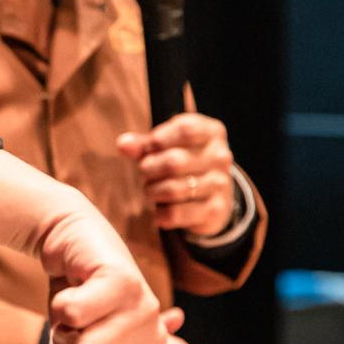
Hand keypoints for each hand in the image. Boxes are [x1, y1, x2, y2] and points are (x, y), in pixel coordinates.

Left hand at [118, 113, 237, 235]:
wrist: (213, 196)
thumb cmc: (185, 162)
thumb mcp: (167, 146)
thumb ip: (145, 144)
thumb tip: (123, 144)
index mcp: (212, 132)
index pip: (184, 129)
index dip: (157, 140)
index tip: (147, 148)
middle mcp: (220, 156)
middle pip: (175, 162)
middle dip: (150, 168)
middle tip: (144, 172)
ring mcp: (220, 184)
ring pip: (173, 189)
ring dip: (152, 192)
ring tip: (150, 191)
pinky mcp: (215, 210)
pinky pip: (176, 213)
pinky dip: (160, 214)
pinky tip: (159, 211)